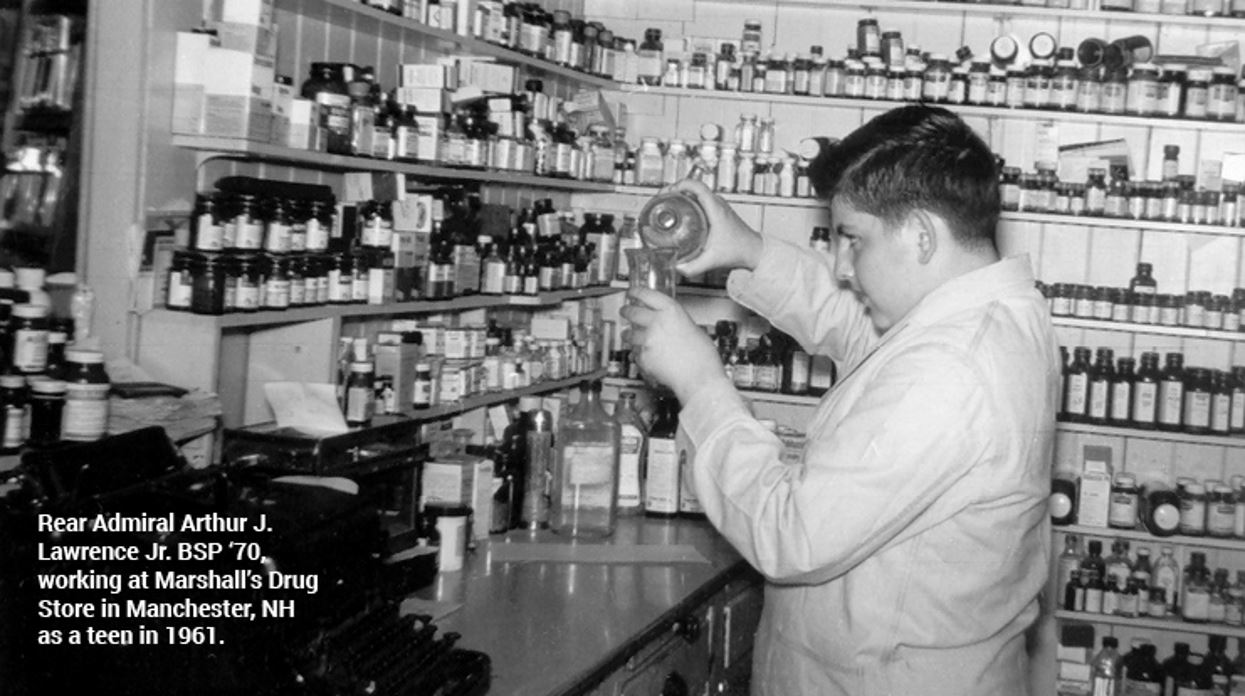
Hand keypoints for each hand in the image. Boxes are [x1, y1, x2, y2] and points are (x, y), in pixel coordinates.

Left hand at [620, 287, 726, 403]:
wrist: (699, 378)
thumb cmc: (703, 357)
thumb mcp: (694, 329)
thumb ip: (677, 323)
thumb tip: (669, 323)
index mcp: (671, 311)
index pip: (646, 294)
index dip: (636, 292)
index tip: (632, 292)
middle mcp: (656, 322)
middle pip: (632, 311)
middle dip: (626, 311)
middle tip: (625, 311)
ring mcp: (647, 340)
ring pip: (629, 334)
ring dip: (629, 334)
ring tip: (631, 336)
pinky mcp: (643, 356)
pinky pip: (635, 352)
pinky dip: (638, 353)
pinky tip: (646, 355)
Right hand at [664, 178, 763, 277]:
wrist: (754, 250)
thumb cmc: (740, 250)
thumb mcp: (712, 260)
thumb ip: (693, 267)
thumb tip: (676, 267)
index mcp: (716, 209)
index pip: (696, 186)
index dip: (678, 185)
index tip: (666, 192)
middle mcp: (717, 203)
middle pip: (692, 186)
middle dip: (673, 190)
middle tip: (660, 200)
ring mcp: (718, 205)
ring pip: (695, 191)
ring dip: (680, 194)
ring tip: (666, 204)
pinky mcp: (718, 210)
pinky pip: (700, 198)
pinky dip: (687, 200)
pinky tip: (679, 212)